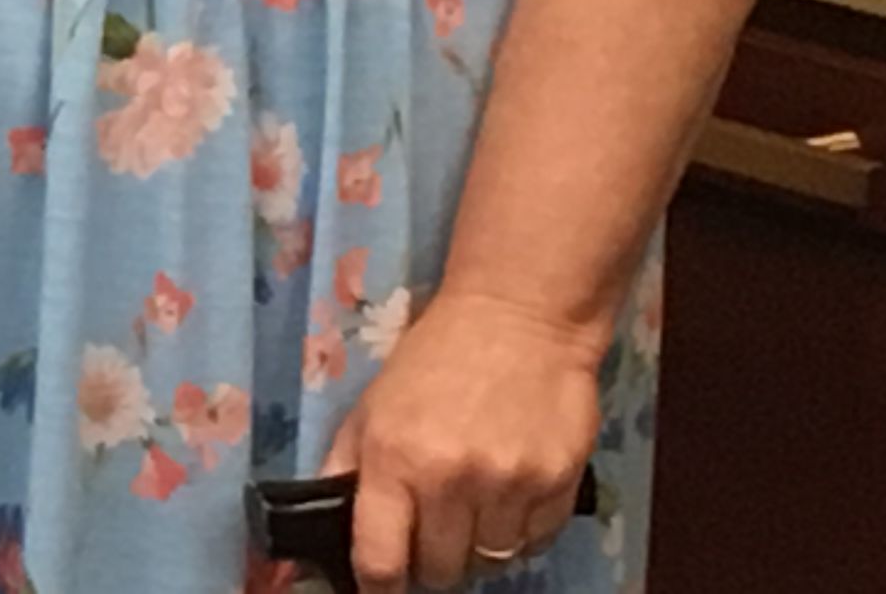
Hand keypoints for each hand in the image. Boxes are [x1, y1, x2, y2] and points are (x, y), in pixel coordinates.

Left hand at [322, 290, 600, 589]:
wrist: (518, 317)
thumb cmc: (435, 358)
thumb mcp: (374, 403)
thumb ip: (348, 463)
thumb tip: (327, 519)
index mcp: (394, 459)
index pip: (381, 560)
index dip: (379, 586)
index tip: (382, 587)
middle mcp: (451, 480)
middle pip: (441, 572)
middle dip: (431, 563)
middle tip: (432, 535)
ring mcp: (509, 487)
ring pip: (490, 563)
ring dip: (478, 548)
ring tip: (473, 510)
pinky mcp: (558, 486)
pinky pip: (535, 544)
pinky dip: (519, 534)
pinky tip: (509, 497)